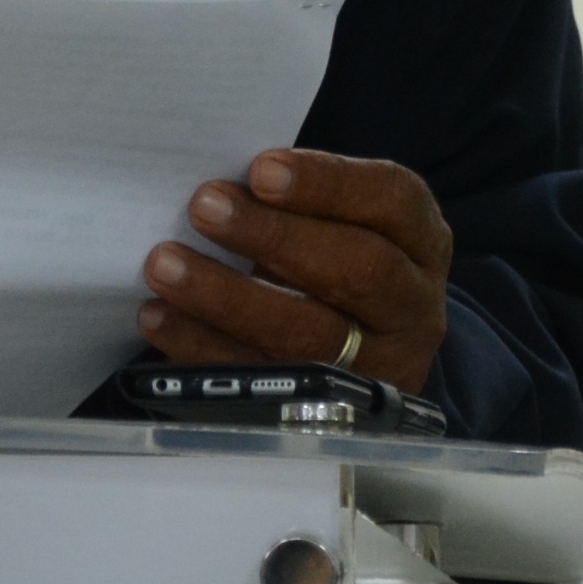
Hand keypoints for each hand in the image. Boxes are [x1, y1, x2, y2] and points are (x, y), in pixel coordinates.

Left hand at [137, 149, 452, 392]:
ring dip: (229, 298)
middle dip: (274, 237)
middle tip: (204, 207)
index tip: (261, 170)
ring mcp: (383, 366)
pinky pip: (267, 383)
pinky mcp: (335, 413)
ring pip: (311, 337)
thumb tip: (220, 182)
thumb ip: (296, 200)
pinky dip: (207, 348)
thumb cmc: (340, 257)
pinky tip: (160, 317)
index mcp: (421, 238)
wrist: (375, 348)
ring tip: (165, 265)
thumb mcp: (347, 221)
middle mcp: (415, 304)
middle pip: (358, 270)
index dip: (328, 185)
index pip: (391, 202)